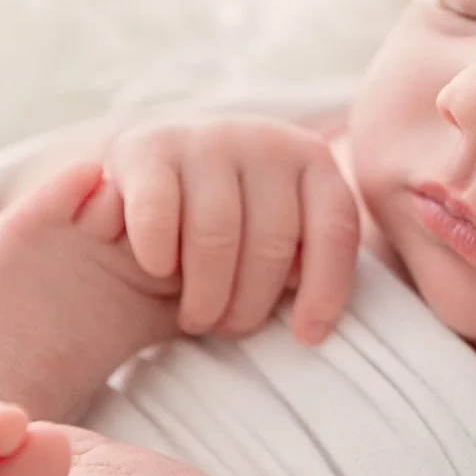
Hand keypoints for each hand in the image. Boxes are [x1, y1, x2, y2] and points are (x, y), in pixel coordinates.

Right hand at [76, 115, 361, 343]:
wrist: (141, 190)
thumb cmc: (225, 232)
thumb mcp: (274, 243)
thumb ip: (305, 262)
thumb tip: (312, 320)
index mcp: (310, 160)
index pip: (335, 229)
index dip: (326, 290)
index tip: (307, 337)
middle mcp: (265, 139)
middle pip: (273, 243)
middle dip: (250, 304)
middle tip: (228, 328)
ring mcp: (206, 138)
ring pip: (217, 237)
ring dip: (205, 294)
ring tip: (196, 317)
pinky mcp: (147, 148)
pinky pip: (159, 218)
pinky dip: (158, 255)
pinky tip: (158, 269)